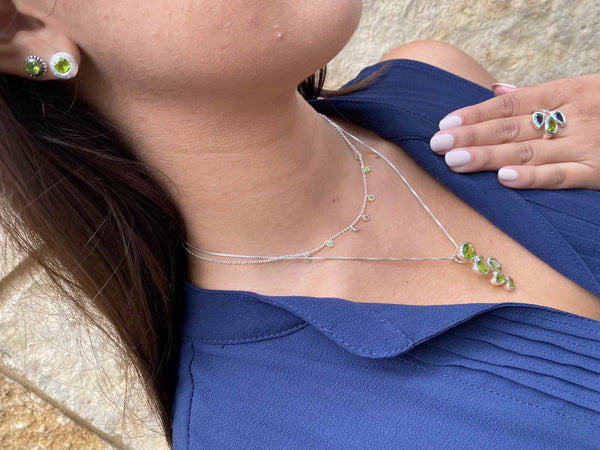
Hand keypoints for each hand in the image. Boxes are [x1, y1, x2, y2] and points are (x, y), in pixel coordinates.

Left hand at [429, 73, 599, 188]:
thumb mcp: (580, 91)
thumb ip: (537, 96)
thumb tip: (496, 91)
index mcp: (564, 92)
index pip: (509, 104)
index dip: (474, 114)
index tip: (443, 126)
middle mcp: (572, 115)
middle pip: (511, 127)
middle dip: (471, 137)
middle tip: (437, 146)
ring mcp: (585, 143)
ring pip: (528, 151)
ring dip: (489, 157)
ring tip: (455, 162)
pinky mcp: (598, 171)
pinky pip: (561, 175)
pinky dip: (533, 178)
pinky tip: (504, 179)